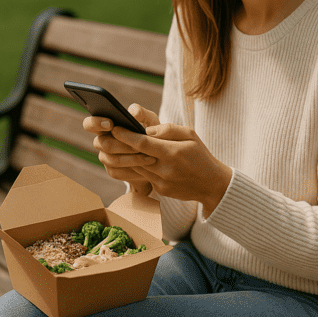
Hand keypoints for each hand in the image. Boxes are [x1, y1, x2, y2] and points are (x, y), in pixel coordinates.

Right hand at [83, 104, 159, 195]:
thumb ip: (141, 112)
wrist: (158, 155)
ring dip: (131, 157)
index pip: (90, 124)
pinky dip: (134, 169)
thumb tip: (133, 113)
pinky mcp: (113, 171)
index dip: (96, 123)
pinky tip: (147, 164)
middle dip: (122, 144)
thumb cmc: (150, 132)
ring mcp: (105, 158)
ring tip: (148, 155)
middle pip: (102, 143)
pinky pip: (118, 172)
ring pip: (112, 159)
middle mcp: (101, 142)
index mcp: (105, 126)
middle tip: (138, 144)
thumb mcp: (149, 119)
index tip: (110, 123)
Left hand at [111, 117, 232, 217]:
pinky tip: (133, 158)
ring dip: (125, 157)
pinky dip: (137, 166)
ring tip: (115, 145)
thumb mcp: (190, 135)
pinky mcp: (160, 190)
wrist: (212, 184)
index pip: (142, 143)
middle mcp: (164, 169)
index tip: (114, 127)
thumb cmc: (201, 155)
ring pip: (136, 167)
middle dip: (119, 146)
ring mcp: (161, 182)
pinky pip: (143, 176)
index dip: (125, 135)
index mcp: (172, 153)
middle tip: (105, 136)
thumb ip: (167, 130)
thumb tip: (146, 130)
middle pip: (134, 156)